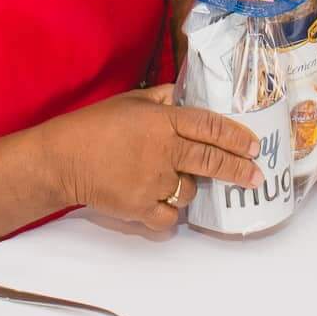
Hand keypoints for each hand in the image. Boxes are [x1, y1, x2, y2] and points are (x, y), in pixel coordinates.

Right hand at [42, 86, 262, 230]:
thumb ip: (161, 99)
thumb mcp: (129, 102)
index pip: (209, 126)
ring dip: (190, 188)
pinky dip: (170, 213)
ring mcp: (153, 182)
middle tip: (255, 176)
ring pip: (190, 191)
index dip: (236, 136)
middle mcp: (163, 150)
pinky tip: (163, 204)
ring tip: (178, 182)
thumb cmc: (93, 126)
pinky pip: (170, 218)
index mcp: (161, 120)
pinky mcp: (140, 208)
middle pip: (211, 160)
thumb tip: (185, 97)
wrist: (61, 159)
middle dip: (238, 170)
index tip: (253, 146)